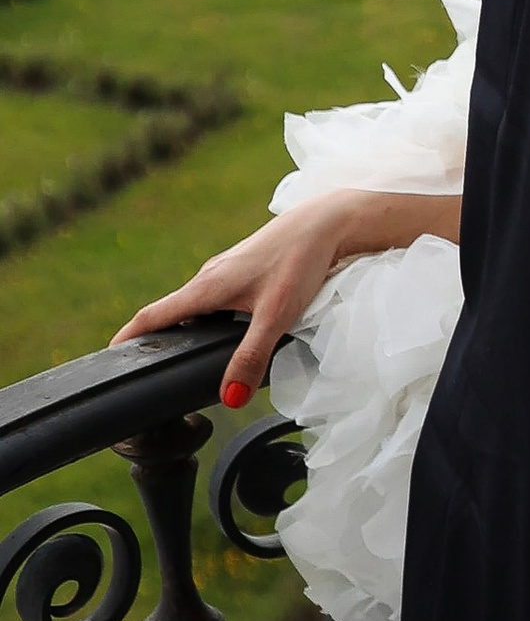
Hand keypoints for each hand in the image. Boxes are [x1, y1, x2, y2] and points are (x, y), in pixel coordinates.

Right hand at [113, 187, 458, 409]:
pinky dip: (207, 316)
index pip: (154, 315)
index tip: (109, 355)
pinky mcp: (245, 269)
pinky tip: (222, 330)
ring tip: (179, 352)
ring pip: (196, 304)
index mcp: (207, 287)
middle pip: (171, 311)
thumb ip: (252, 357)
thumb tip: (230, 398)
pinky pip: (215, 297)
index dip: (129, 336)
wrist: (329, 222)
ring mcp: (227, 270)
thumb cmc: (302, 263)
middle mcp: (210, 277)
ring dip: (183, 326)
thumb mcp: (277, 316)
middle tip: (142, 363)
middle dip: (155, 336)